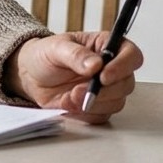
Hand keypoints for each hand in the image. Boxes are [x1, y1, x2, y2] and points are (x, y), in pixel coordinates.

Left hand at [5, 32, 143, 123]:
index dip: (123, 67)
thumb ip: (76, 55)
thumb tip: (96, 64)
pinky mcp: (98, 107)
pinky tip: (67, 104)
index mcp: (106, 46)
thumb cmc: (45, 55)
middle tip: (77, 92)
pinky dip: (84, 114)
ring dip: (92, 104)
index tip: (103, 77)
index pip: (131, 55)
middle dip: (102, 91)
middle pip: (126, 83)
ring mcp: (107, 90)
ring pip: (116, 102)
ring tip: (68, 97)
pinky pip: (100, 116)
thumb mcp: (56, 48)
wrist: (32, 76)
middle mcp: (112, 68)